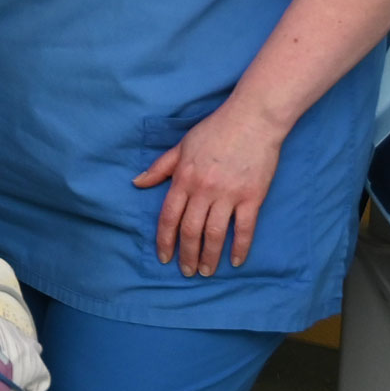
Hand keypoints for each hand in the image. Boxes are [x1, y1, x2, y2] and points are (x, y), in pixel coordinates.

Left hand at [135, 99, 287, 275]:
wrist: (253, 118)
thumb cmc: (215, 130)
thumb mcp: (181, 145)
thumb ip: (160, 167)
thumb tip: (137, 183)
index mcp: (184, 178)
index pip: (169, 216)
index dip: (165, 240)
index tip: (164, 257)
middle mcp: (203, 189)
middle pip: (190, 230)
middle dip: (186, 254)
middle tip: (185, 271)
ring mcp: (229, 194)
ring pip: (215, 234)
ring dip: (209, 256)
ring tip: (205, 271)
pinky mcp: (252, 197)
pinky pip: (244, 228)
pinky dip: (240, 247)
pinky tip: (236, 261)